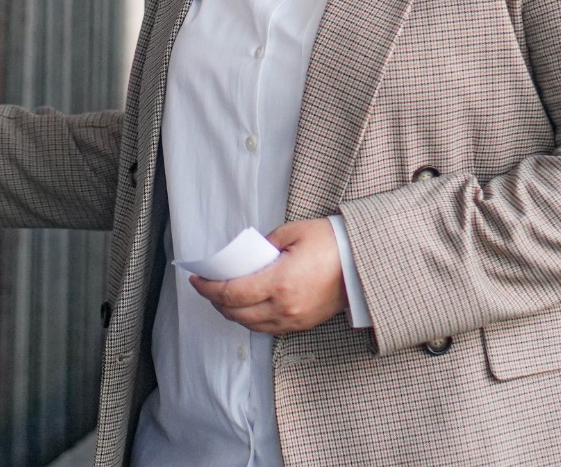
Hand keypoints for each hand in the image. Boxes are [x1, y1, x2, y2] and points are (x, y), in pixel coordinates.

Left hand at [189, 218, 347, 334]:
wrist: (363, 264)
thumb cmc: (331, 244)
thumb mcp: (292, 232)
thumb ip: (264, 245)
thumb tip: (246, 257)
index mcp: (279, 282)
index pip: (231, 293)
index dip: (208, 288)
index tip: (197, 279)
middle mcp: (284, 306)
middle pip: (236, 313)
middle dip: (215, 301)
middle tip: (206, 286)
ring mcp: (294, 319)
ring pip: (250, 325)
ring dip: (231, 313)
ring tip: (222, 297)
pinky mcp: (303, 324)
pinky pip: (268, 329)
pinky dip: (251, 320)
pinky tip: (246, 307)